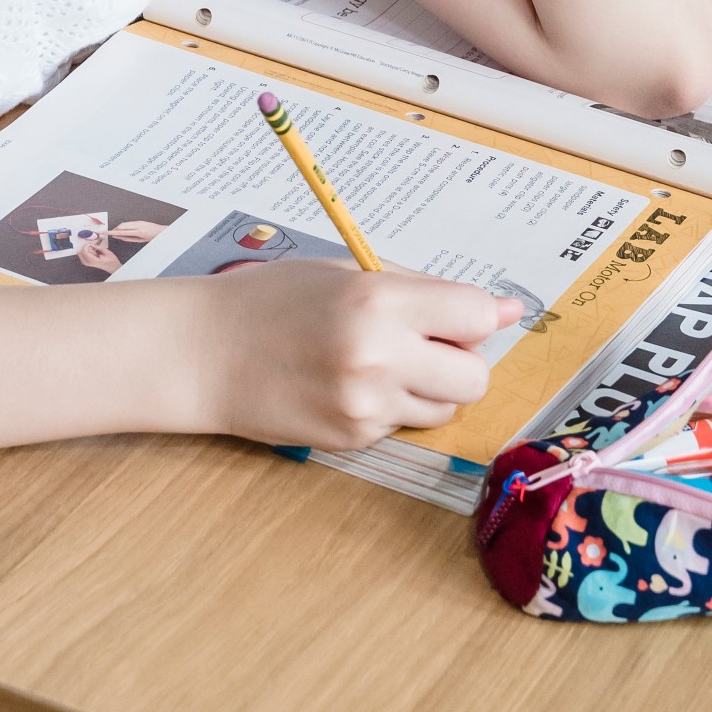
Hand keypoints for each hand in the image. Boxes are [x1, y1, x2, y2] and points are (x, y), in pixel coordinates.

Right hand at [195, 260, 519, 450]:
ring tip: (379, 361)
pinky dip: (391, 406)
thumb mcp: (348, 270)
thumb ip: (424, 289)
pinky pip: (403, 426)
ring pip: (444, 408)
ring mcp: (366, 408)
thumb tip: (503, 309)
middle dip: (460, 360)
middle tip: (421, 340)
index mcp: (379, 302)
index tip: (461, 314)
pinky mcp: (354, 441)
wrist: (207, 353)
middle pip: (474, 377)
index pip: (475, 316)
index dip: (476, 315)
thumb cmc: (276, 298)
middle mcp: (379, 358)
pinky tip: (348, 384)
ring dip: (429, 387)